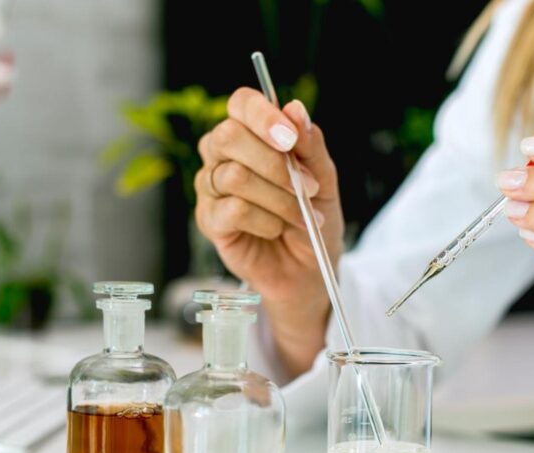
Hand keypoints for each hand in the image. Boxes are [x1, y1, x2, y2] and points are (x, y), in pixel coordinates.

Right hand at [194, 88, 344, 376]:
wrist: (310, 268)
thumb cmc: (313, 217)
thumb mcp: (324, 178)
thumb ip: (310, 144)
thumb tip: (295, 109)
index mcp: (250, 133)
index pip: (241, 103)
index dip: (262, 115)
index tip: (290, 138)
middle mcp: (223, 155)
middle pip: (229, 136)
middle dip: (274, 163)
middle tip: (307, 187)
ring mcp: (211, 187)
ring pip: (233, 175)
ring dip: (278, 198)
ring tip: (302, 215)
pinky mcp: (209, 220)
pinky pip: (232, 210)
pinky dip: (265, 220)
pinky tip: (278, 229)